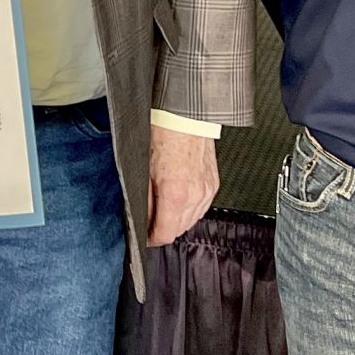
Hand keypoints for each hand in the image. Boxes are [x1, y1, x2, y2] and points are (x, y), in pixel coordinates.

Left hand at [145, 126, 220, 247]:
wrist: (184, 116)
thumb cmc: (162, 134)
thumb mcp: (142, 170)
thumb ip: (143, 200)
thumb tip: (141, 219)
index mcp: (175, 194)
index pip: (165, 234)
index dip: (151, 239)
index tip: (144, 236)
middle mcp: (195, 195)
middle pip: (178, 230)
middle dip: (162, 229)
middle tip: (149, 221)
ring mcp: (207, 190)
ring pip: (191, 220)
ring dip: (176, 220)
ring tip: (162, 209)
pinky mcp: (213, 184)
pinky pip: (201, 207)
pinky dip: (189, 209)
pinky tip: (178, 199)